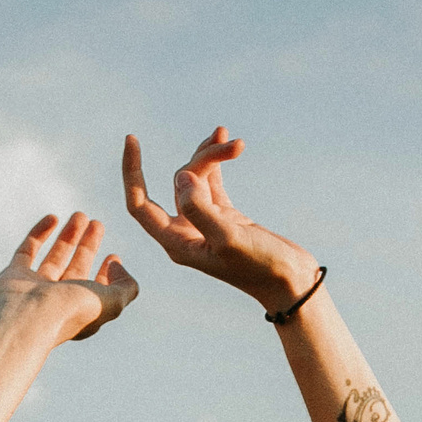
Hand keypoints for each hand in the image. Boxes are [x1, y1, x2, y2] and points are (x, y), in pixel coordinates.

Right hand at [0, 212, 137, 343]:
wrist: (25, 319)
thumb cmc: (70, 312)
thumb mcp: (112, 302)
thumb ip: (126, 287)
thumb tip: (117, 266)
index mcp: (81, 310)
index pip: (96, 291)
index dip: (107, 275)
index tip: (113, 257)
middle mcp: (58, 301)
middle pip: (77, 269)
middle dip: (88, 246)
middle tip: (98, 223)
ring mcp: (35, 288)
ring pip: (55, 257)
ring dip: (68, 236)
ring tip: (80, 215)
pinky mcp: (14, 275)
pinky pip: (27, 250)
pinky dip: (39, 233)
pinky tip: (53, 217)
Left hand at [123, 129, 320, 312]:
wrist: (290, 282)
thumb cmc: (259, 266)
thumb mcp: (227, 238)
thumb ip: (200, 209)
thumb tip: (182, 177)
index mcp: (176, 243)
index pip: (139, 204)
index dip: (131, 172)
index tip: (132, 138)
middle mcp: (185, 233)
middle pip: (179, 182)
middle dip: (202, 158)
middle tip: (232, 146)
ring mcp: (204, 223)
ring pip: (196, 178)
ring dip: (212, 157)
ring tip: (237, 144)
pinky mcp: (225, 216)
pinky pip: (211, 182)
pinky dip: (217, 163)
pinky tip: (227, 142)